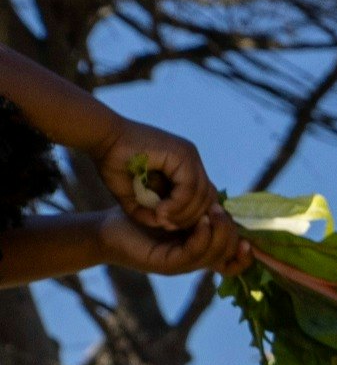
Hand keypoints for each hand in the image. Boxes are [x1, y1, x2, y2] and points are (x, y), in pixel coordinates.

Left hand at [91, 204, 252, 279]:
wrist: (104, 229)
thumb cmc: (135, 218)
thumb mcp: (172, 211)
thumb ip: (194, 210)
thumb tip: (219, 199)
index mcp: (198, 251)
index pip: (233, 261)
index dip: (245, 253)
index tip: (249, 236)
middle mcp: (193, 262)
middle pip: (229, 256)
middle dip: (232, 233)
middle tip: (221, 211)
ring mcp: (181, 265)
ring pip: (215, 255)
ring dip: (220, 233)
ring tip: (214, 213)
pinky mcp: (167, 264)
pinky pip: (194, 253)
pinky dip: (202, 237)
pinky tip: (202, 221)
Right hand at [96, 122, 216, 233]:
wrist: (100, 139)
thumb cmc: (113, 164)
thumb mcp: (134, 196)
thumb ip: (150, 211)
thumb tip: (166, 226)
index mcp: (184, 165)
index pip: (203, 196)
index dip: (189, 216)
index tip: (168, 224)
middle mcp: (191, 159)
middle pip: (207, 197)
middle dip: (190, 217)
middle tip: (167, 225)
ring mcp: (189, 155)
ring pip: (202, 194)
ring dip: (183, 213)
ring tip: (162, 219)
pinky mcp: (182, 154)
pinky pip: (190, 187)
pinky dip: (177, 204)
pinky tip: (161, 210)